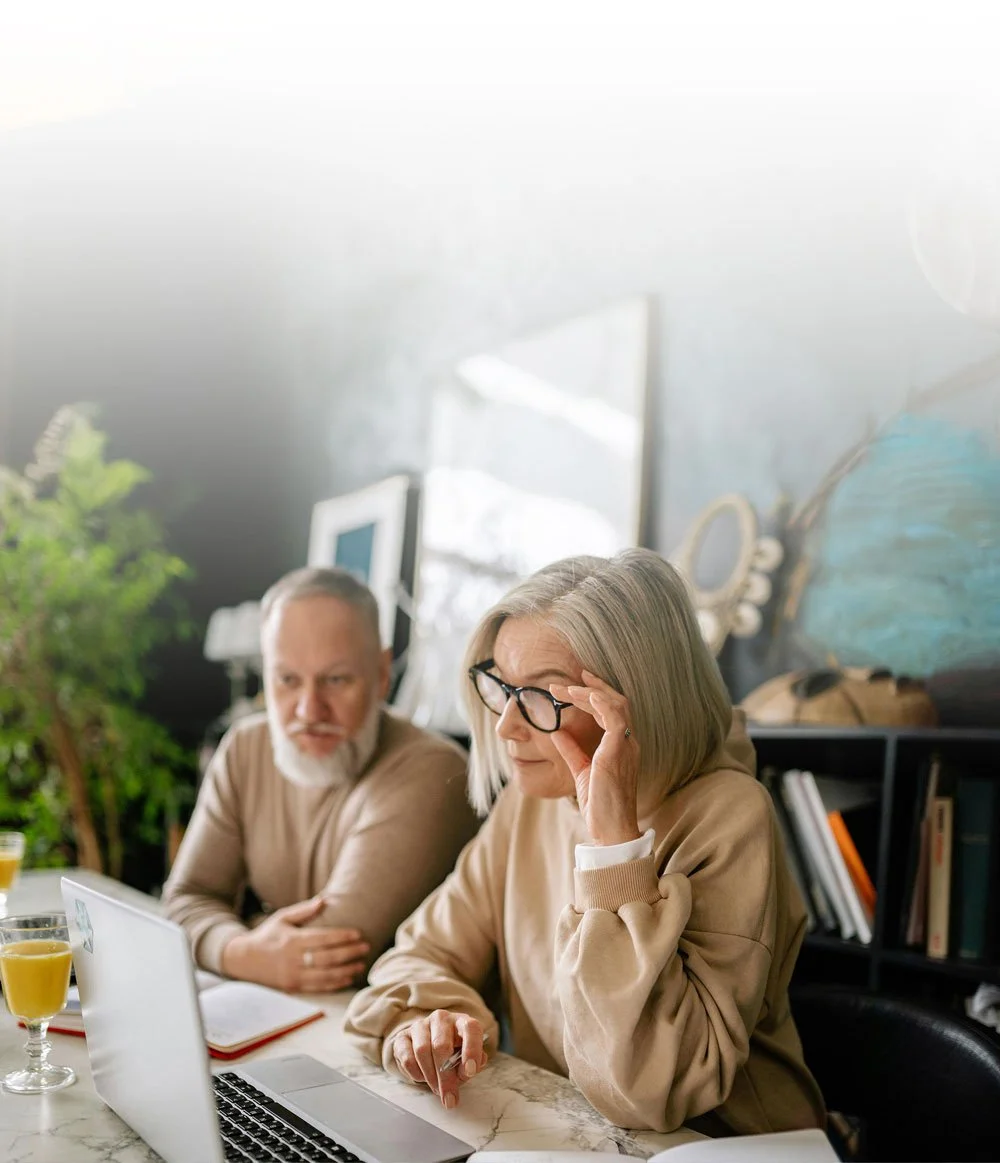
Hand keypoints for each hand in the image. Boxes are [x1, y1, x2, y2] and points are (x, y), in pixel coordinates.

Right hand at [220, 896, 369, 992]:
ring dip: (346, 970)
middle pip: (328, 957)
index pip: (323, 939)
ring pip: (325, 975)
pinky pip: (318, 987)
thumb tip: (324, 899)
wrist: (243, 960)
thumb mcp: (282, 917)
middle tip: (366, 947)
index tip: (358, 934)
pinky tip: (348, 979)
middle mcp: (294, 959)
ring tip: (361, 965)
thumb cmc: (267, 935)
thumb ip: (304, 911)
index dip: (342, 937)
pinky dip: (335, 984)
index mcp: (293, 940)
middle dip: (349, 953)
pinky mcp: (293, 987)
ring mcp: (293, 975)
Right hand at [391, 1010, 487, 1108]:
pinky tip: (423, 1077)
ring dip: (430, 1076)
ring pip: (422, 1051)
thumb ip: (473, 1065)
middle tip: (449, 1097)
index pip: (470, 1028)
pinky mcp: (403, 1036)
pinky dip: (416, 1074)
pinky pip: (407, 1058)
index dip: (471, 1050)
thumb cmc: (453, 1053)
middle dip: (445, 1076)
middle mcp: (441, 1019)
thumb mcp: (467, 1058)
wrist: (427, 1046)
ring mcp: (421, 1025)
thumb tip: (468, 1070)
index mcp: (461, 1022)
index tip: (470, 1072)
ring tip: (436, 1087)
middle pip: (441, 1045)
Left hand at [548, 670, 640, 846]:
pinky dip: (601, 703)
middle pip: (615, 702)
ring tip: (567, 688)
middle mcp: (628, 742)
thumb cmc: (600, 806)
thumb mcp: (582, 772)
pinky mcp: (619, 751)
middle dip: (591, 688)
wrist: (611, 830)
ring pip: (615, 705)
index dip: (593, 695)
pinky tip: (586, 695)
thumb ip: (572, 751)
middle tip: (565, 681)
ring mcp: (626, 745)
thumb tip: (558, 733)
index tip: (572, 686)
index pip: (611, 711)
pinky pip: (616, 718)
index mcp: (622, 746)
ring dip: (590, 693)